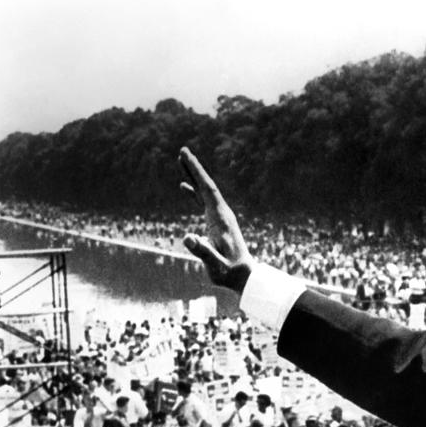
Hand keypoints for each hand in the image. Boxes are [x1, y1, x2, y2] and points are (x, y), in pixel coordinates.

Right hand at [179, 147, 253, 296]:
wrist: (244, 277)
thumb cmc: (230, 272)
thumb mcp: (216, 265)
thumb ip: (203, 252)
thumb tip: (187, 237)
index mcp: (222, 219)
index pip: (208, 190)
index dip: (197, 172)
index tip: (187, 155)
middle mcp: (222, 214)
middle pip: (207, 186)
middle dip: (195, 168)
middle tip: (182, 150)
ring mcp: (219, 218)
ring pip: (205, 192)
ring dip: (194, 176)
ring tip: (181, 160)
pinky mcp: (216, 223)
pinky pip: (203, 202)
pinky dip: (194, 192)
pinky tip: (184, 186)